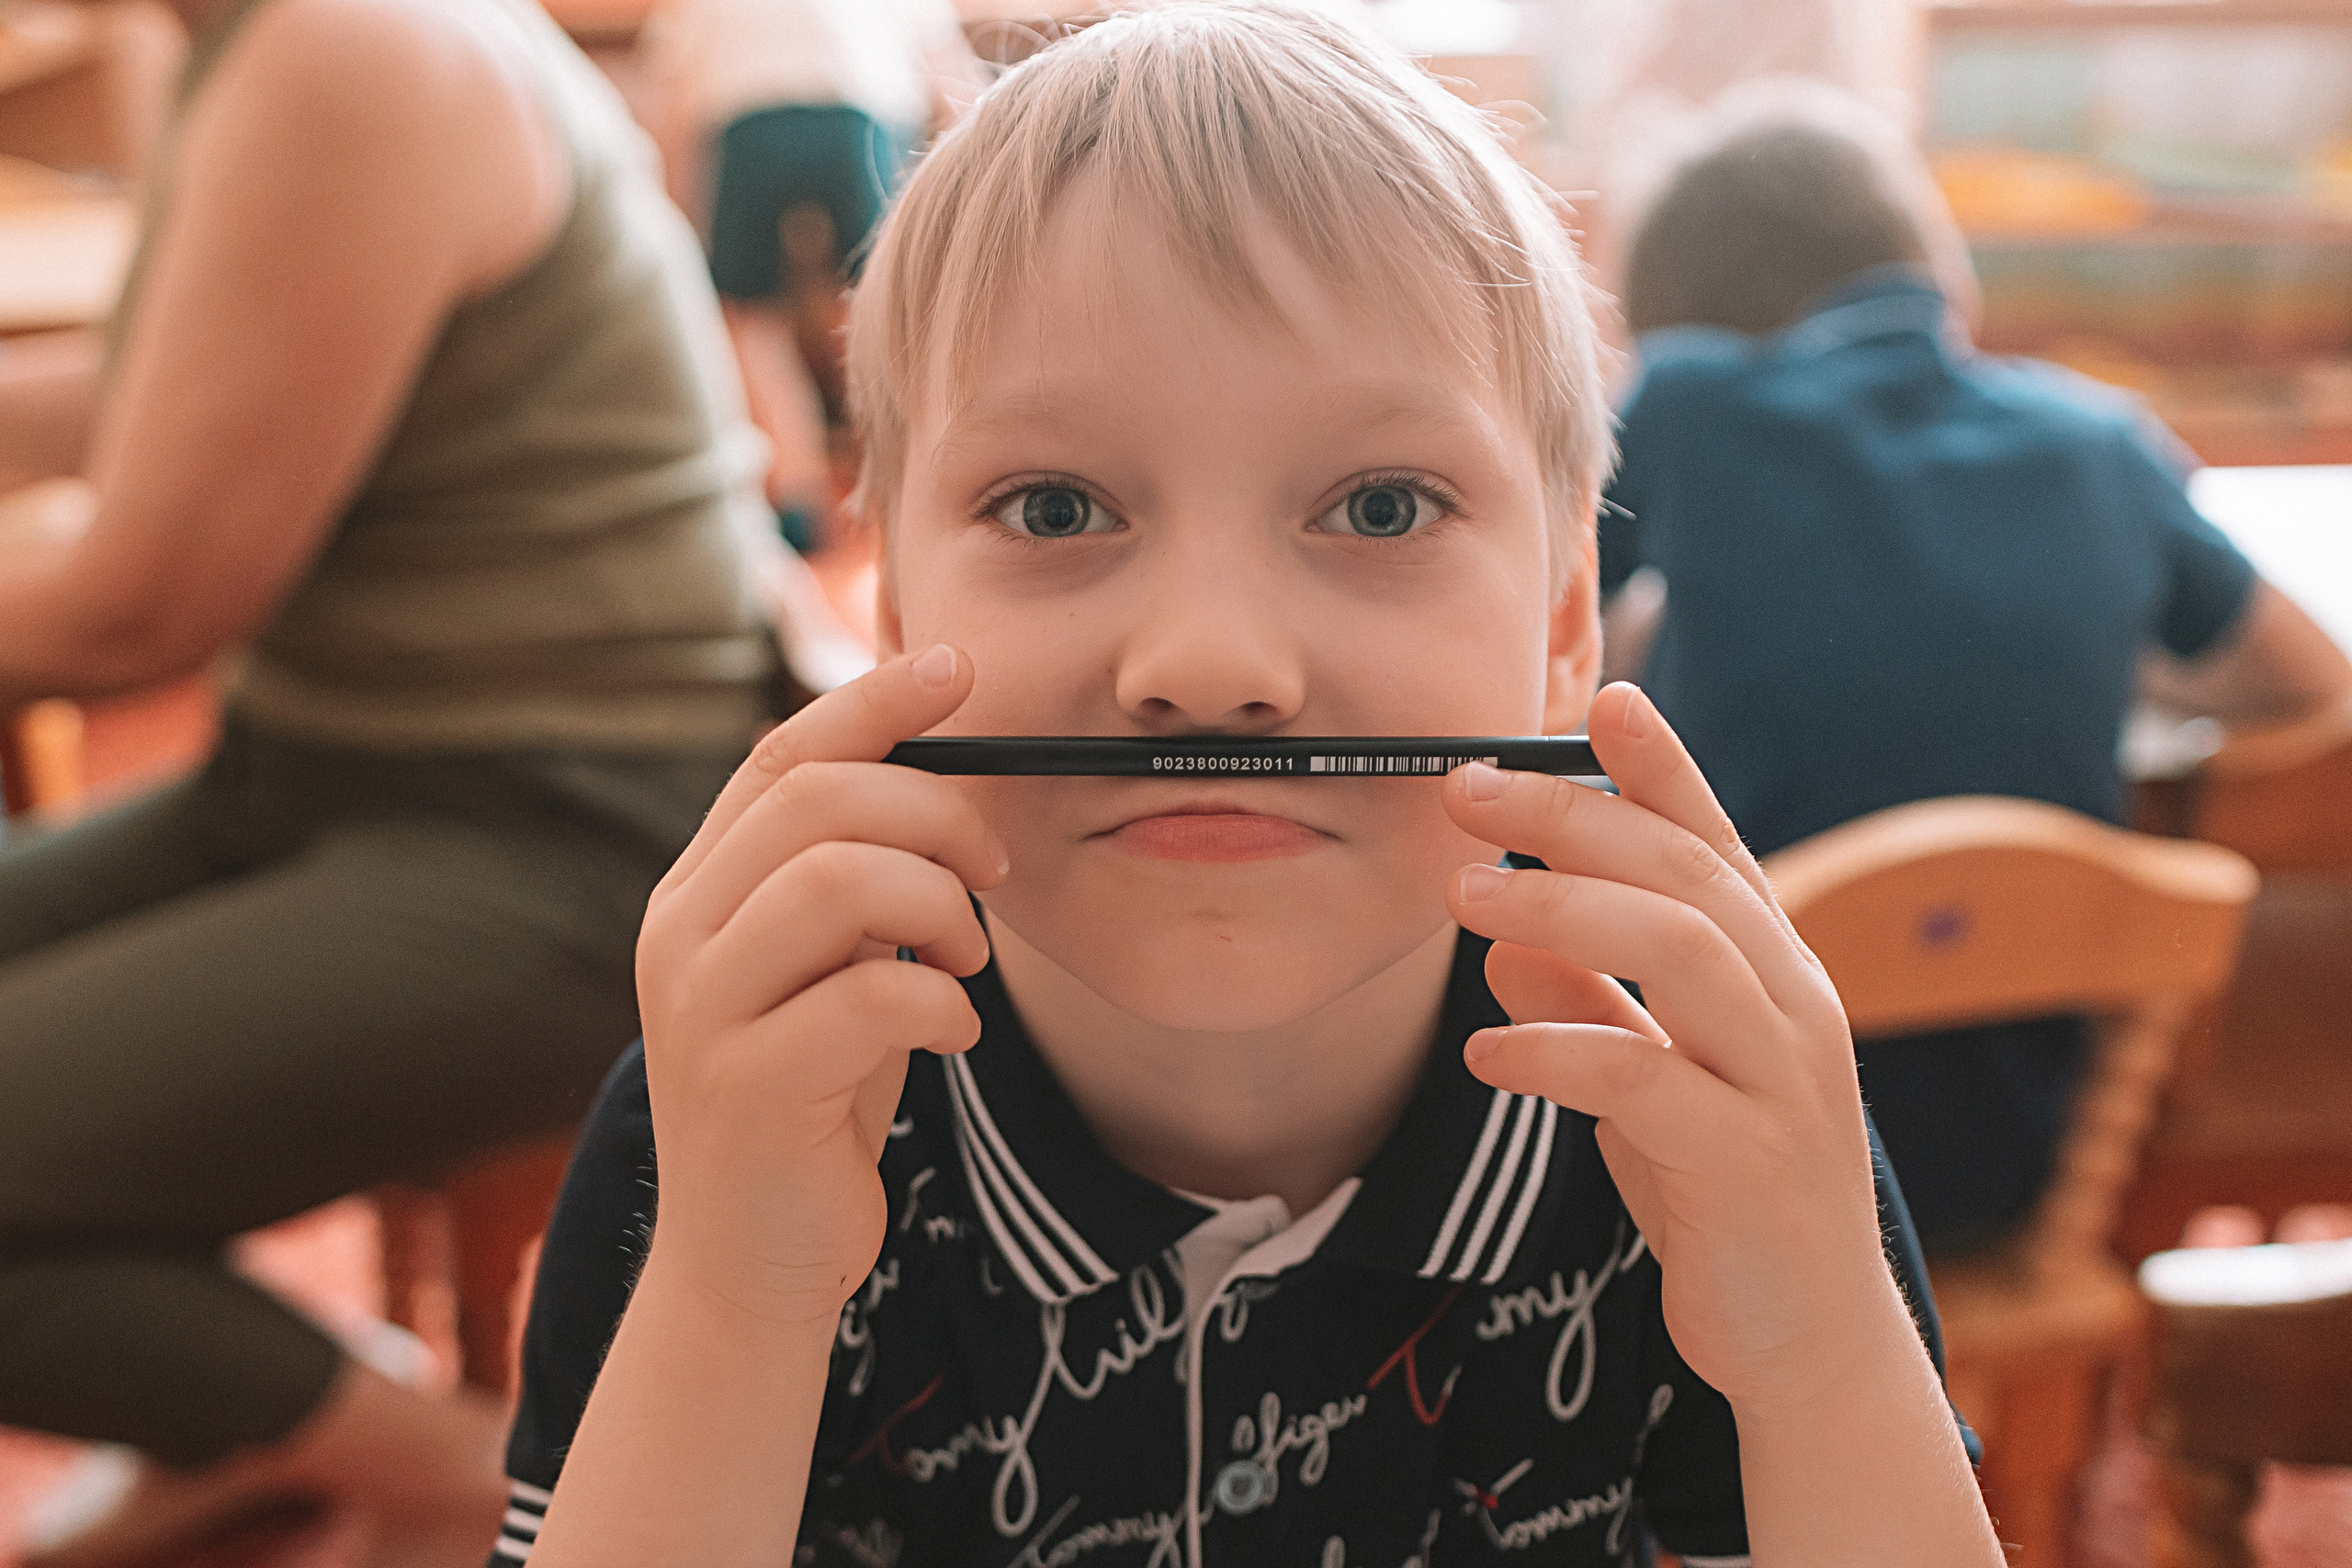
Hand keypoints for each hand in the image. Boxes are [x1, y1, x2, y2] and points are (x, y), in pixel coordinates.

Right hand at [635, 644, 1007, 1326]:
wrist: (753, 1260)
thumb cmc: (814, 1099)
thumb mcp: (834, 968)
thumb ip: (859, 882)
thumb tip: (943, 777)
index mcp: (702, 889)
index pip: (781, 754)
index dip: (873, 701)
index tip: (958, 668)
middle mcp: (681, 932)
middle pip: (816, 800)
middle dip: (934, 813)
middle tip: (992, 871)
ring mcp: (703, 1009)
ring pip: (834, 880)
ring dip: (937, 906)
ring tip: (967, 963)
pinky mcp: (746, 1087)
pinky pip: (867, 998)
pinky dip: (939, 1006)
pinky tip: (952, 1035)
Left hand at [1441, 682, 1890, 1412]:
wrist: (1806, 1339)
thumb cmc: (1722, 1191)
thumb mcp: (1645, 1080)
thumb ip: (1587, 1001)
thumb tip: (1502, 934)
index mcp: (1770, 974)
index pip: (1713, 844)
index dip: (1661, 769)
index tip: (1604, 698)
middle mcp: (1790, 1005)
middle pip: (1681, 875)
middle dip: (1572, 817)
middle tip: (1468, 790)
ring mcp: (1780, 1079)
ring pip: (1679, 949)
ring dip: (1561, 910)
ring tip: (1464, 899)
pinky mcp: (1747, 1160)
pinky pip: (1644, 1079)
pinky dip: (1557, 1050)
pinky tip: (1488, 1051)